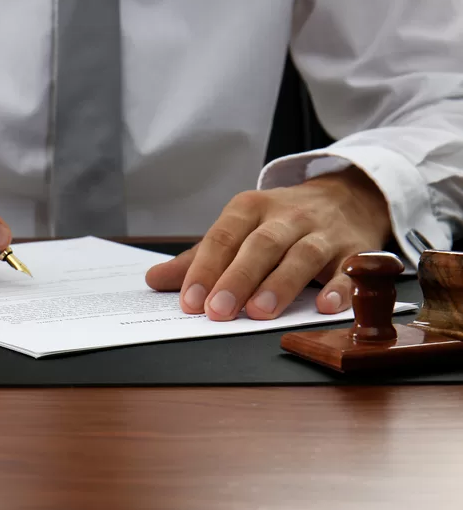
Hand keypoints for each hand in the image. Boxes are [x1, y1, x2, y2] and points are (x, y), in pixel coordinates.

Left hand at [145, 167, 391, 319]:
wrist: (348, 196)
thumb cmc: (280, 222)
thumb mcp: (238, 230)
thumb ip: (200, 258)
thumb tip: (155, 280)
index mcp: (251, 209)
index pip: (223, 237)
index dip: (205, 269)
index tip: (190, 301)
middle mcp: (287, 216)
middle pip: (261, 245)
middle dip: (238, 278)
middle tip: (218, 311)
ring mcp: (323, 231)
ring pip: (302, 255)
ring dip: (280, 284)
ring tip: (260, 313)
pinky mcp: (355, 249)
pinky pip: (349, 267)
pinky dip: (340, 287)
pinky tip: (324, 306)